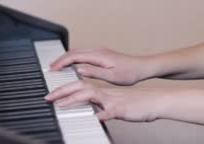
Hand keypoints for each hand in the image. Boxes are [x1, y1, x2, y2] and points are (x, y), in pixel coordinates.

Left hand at [44, 80, 166, 121]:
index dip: (65, 89)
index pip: (80, 86)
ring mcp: (113, 100)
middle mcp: (106, 92)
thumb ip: (103, 104)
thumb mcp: (116, 103)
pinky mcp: (121, 109)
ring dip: (75, 99)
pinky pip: (109, 111)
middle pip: (80, 87)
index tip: (51, 95)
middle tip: (48, 98)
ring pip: (91, 95)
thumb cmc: (138, 103)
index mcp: (104, 91)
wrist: (155, 101)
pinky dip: (100, 114)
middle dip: (62, 91)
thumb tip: (92, 109)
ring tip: (61, 105)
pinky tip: (93, 118)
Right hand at [49, 48, 151, 85]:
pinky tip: (72, 65)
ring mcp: (100, 52)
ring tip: (58, 67)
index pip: (75, 57)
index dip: (62, 62)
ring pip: (78, 52)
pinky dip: (74, 59)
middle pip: (74, 52)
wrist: (143, 67)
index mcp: (99, 55)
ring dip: (66, 58)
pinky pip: (84, 54)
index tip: (53, 69)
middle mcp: (98, 51)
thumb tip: (79, 69)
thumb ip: (94, 73)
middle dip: (60, 59)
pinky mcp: (103, 55)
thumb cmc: (130, 73)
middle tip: (50, 68)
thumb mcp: (112, 77)